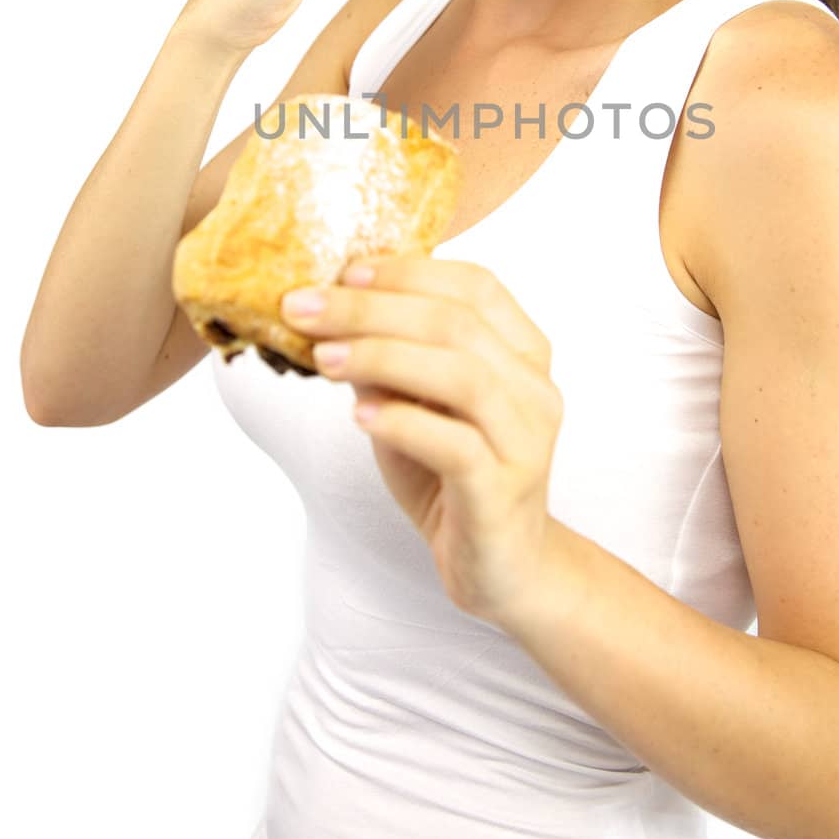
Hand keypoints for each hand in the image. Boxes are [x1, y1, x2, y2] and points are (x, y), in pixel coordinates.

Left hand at [279, 256, 563, 628]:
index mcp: (523, 351)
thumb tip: (326, 309)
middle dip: (371, 308)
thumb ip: (390, 359)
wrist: (503, 567)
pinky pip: (455, 445)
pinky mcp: (503, 490)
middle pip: (457, 323)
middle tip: (304, 307)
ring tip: (322, 358)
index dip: (408, 271)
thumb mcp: (418, 404)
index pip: (475, 286)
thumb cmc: (454, 476)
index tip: (343, 272)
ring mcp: (526, 440)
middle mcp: (534, 387)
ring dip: (382, 357)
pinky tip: (359, 415)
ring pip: (460, 375)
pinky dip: (403, 422)